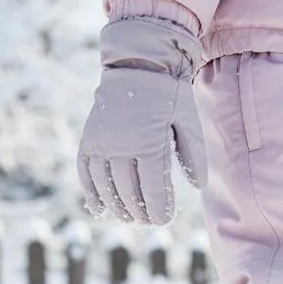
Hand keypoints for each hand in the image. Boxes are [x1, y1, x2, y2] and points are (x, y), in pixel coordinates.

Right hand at [77, 18, 207, 224]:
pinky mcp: (88, 138)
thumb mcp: (189, 123)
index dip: (158, 209)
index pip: (153, 190)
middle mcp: (122, 145)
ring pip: (105, 186)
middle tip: (148, 220)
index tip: (163, 219)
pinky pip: (85, 171)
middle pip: (129, 191)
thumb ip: (194, 156)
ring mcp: (102, 142)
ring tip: (128, 218)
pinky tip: (100, 208)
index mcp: (150, 144)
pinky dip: (91, 192)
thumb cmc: (169, 96)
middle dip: (140, 211)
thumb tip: (197, 185)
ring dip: (117, 207)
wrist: (138, 63)